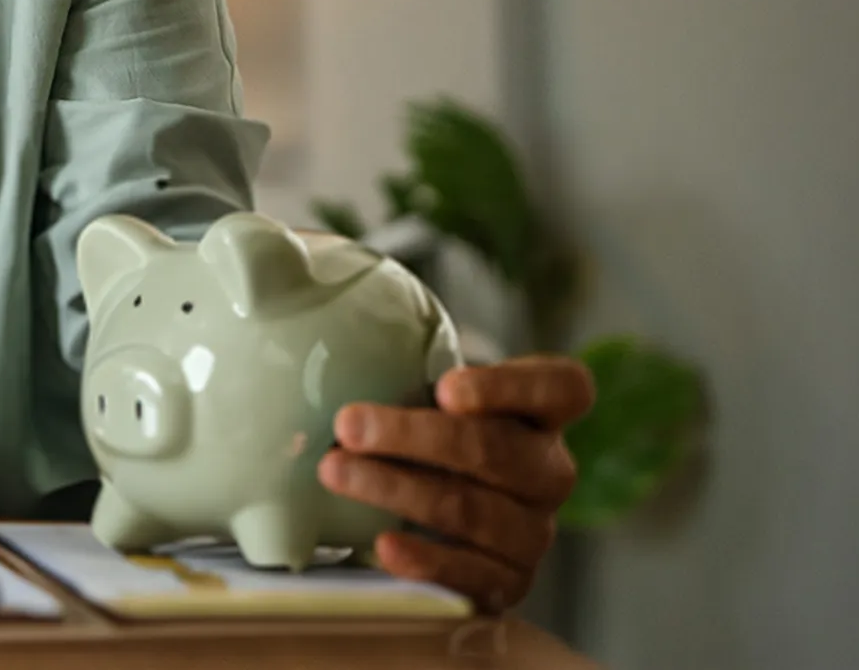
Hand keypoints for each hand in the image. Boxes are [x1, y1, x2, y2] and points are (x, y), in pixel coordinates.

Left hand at [319, 356, 593, 611]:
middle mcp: (549, 471)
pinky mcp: (509, 581)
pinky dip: (427, 560)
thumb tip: (295, 277)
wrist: (422, 511)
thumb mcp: (419, 383)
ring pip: (475, 511)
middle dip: (416, 437)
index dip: (511, 388)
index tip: (446, 389)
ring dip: (399, 491)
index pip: (563, 389)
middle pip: (499, 451)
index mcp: (544, 413)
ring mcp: (534, 530)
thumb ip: (387, 355)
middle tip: (349, 426)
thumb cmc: (421, 429)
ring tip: (335, 472)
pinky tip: (382, 545)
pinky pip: (474, 575)